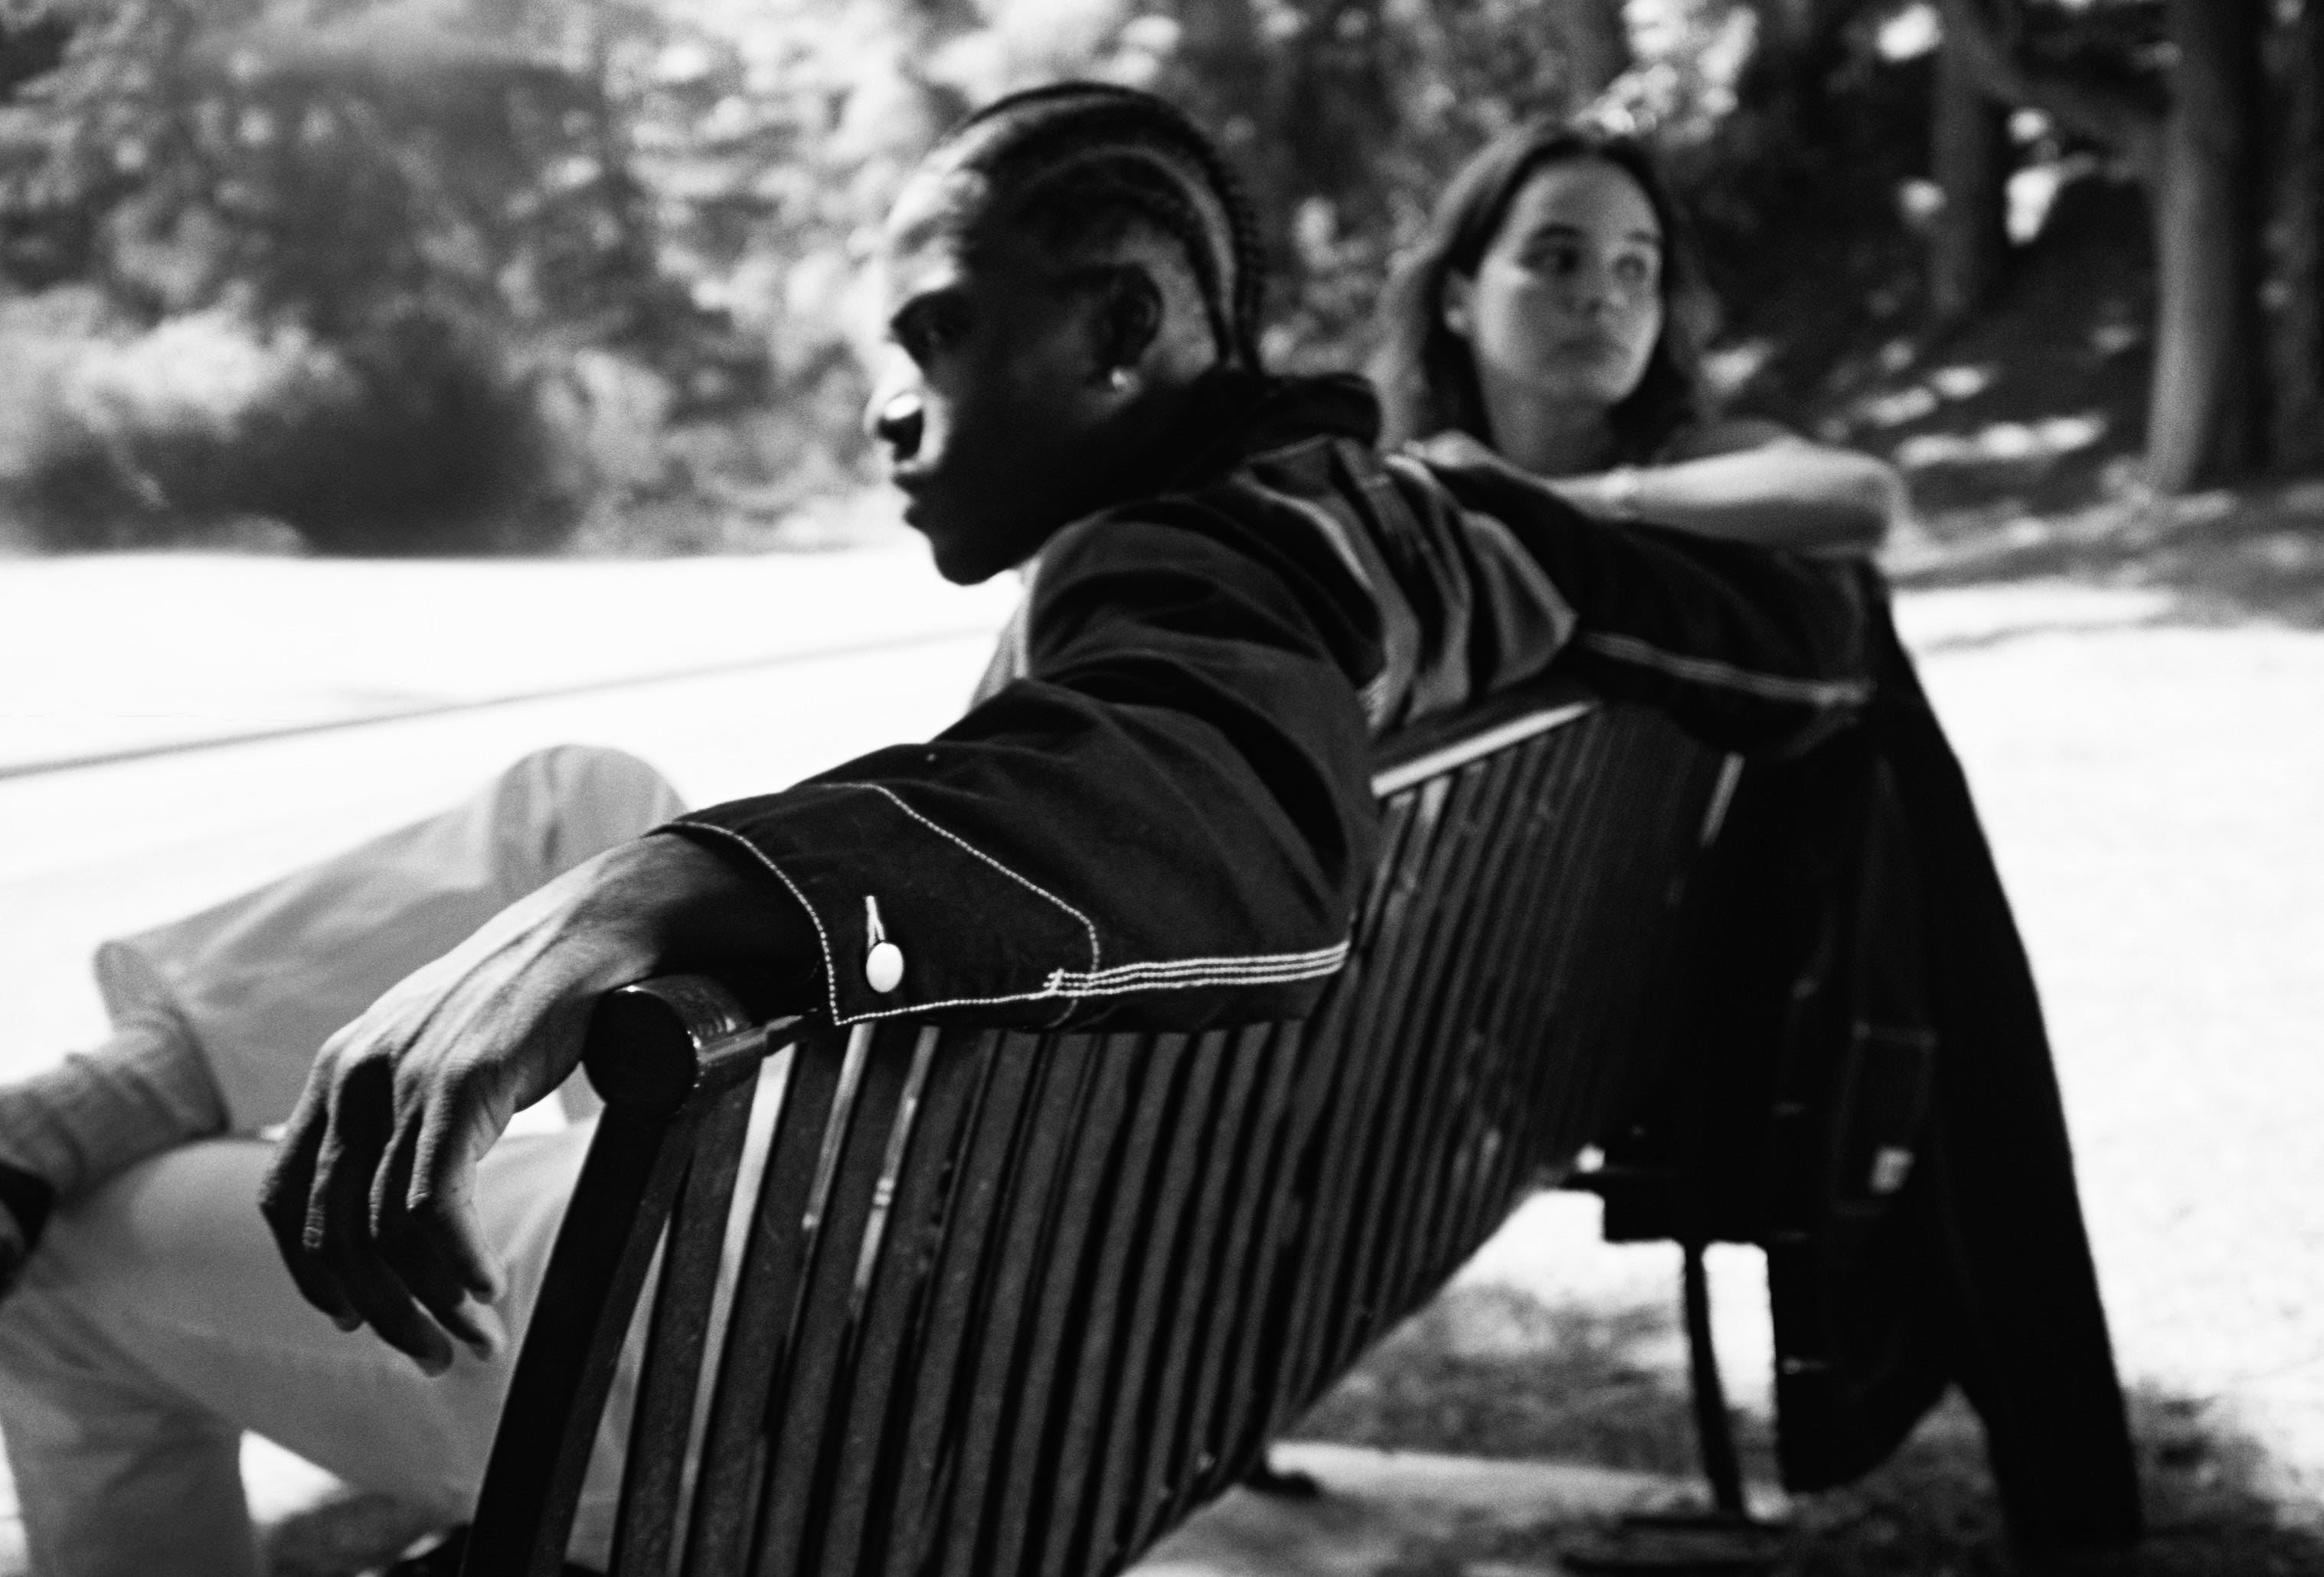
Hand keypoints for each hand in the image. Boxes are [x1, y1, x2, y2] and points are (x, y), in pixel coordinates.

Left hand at [259, 833, 807, 1371]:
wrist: (595, 923)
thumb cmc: (531, 995)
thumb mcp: (440, 1050)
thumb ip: (404, 1110)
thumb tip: (405, 1196)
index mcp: (339, 1070)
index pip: (286, 1199)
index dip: (314, 1276)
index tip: (360, 1320)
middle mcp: (353, 1074)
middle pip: (332, 1234)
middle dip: (381, 1314)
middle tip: (437, 1357)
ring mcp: (404, 1076)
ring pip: (383, 1233)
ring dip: (429, 1305)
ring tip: (479, 1337)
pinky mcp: (461, 1081)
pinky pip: (433, 1205)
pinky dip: (455, 1265)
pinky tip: (490, 1289)